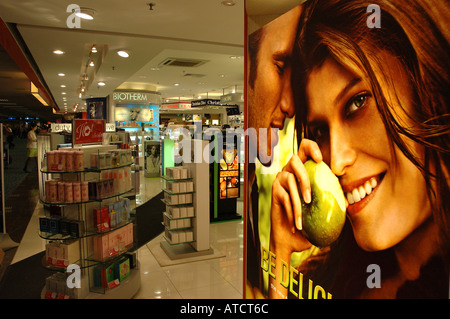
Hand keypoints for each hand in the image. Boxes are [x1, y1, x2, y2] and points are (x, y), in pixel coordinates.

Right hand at [270, 139, 322, 255]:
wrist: (291, 240)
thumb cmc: (309, 224)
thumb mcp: (322, 211)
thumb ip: (330, 201)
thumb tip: (347, 201)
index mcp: (303, 170)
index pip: (304, 147)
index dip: (311, 148)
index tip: (320, 160)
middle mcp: (290, 171)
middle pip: (294, 158)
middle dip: (304, 177)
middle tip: (309, 198)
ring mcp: (280, 180)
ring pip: (289, 177)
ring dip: (298, 197)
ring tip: (304, 215)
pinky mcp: (274, 191)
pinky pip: (284, 195)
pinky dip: (292, 210)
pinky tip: (296, 224)